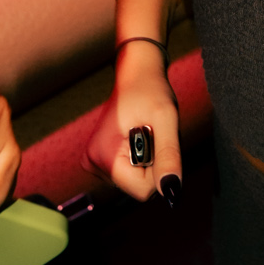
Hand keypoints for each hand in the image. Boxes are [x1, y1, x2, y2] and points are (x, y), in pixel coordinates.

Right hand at [84, 40, 182, 206]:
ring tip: (146, 132)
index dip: (159, 171)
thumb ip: (168, 156)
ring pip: (135, 180)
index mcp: (103, 156)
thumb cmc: (151, 91)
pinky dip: (141, 159)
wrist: (137, 75)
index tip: (157, 141)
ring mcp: (95, 162)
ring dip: (148, 161)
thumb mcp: (166, 120)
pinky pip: (130, 173)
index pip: (142, 190)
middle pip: (138, 186)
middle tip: (152, 134)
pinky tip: (139, 137)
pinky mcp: (101, 160)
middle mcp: (93, 162)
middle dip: (153, 164)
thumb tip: (170, 190)